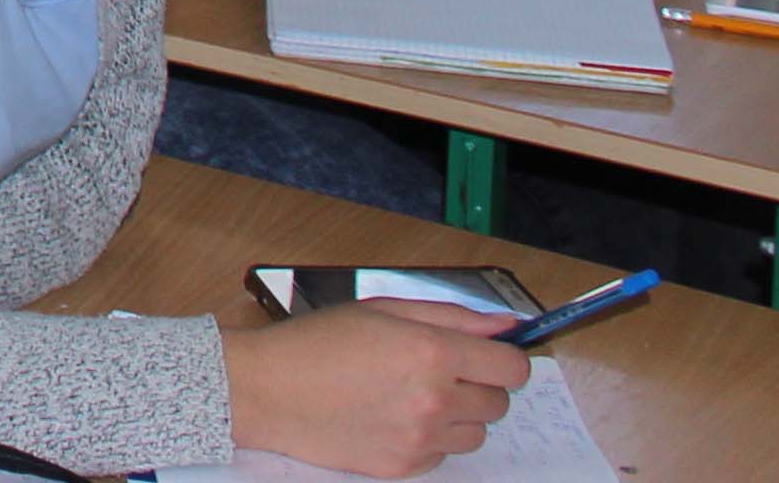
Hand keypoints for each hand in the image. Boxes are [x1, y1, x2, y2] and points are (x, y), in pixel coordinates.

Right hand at [226, 297, 530, 474]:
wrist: (266, 390)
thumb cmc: (317, 342)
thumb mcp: (383, 310)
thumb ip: (452, 316)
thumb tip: (507, 326)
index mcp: (432, 352)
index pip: (512, 368)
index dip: (505, 359)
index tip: (489, 357)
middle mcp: (434, 400)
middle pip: (498, 403)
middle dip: (478, 385)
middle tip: (437, 372)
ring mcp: (421, 438)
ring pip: (476, 434)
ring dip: (458, 416)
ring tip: (413, 397)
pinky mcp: (405, 467)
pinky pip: (443, 455)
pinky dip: (429, 439)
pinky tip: (393, 418)